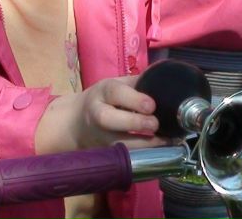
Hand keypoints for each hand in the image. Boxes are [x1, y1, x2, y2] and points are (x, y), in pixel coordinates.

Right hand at [36, 76, 167, 153]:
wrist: (77, 122)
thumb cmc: (105, 99)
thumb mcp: (117, 85)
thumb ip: (137, 84)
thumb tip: (163, 84)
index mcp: (103, 92)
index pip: (115, 92)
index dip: (133, 99)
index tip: (152, 105)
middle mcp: (98, 114)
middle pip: (109, 119)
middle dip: (134, 122)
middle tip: (155, 124)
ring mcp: (100, 136)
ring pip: (117, 143)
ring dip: (142, 145)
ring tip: (164, 141)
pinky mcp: (106, 153)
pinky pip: (124, 156)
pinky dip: (143, 155)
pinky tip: (160, 151)